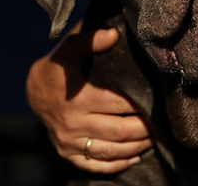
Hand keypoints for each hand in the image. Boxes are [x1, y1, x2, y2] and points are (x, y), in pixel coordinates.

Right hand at [26, 25, 153, 173]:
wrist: (33, 90)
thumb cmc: (58, 66)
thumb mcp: (69, 48)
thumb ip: (90, 39)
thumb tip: (114, 33)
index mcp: (79, 98)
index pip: (119, 105)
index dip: (142, 104)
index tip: (160, 101)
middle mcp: (73, 124)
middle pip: (120, 131)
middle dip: (146, 129)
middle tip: (164, 123)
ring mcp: (69, 142)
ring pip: (111, 151)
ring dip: (137, 147)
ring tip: (156, 138)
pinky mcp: (67, 152)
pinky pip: (94, 165)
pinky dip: (117, 165)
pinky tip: (135, 158)